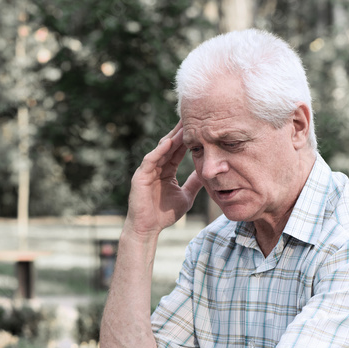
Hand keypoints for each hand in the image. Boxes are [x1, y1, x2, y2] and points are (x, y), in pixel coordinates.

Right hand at [126, 121, 203, 238]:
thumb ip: (195, 183)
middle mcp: (156, 167)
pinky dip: (159, 151)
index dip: (189, 139)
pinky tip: (169, 143)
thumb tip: (208, 173)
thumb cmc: (164, 214)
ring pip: (161, 150)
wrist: (148, 229)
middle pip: (170, 145)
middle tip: (192, 117)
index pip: (179, 150)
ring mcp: (147, 170)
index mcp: (167, 170)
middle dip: (181, 132)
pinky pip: (150, 160)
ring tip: (184, 126)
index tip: (201, 127)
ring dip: (172, 138)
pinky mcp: (140, 176)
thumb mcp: (186, 196)